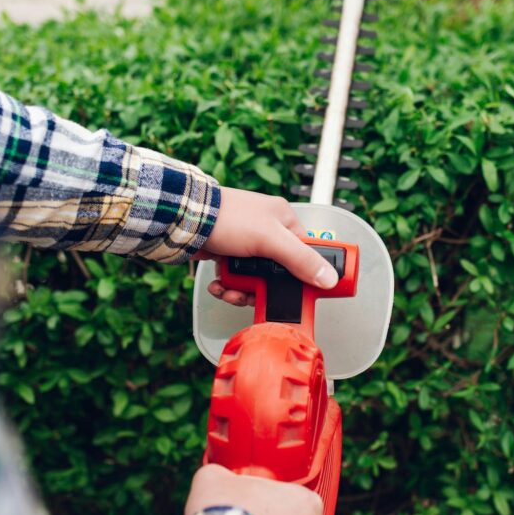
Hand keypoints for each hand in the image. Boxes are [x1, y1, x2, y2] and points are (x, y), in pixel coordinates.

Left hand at [197, 187, 337, 306]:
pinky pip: (236, 279)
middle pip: (279, 272)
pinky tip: (220, 286)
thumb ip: (300, 260)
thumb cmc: (227, 218)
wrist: (185, 220)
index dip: (307, 274)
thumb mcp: (271, 239)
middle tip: (256, 295)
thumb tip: (329, 278)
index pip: (306, 252)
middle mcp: (266, 231)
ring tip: (231, 292)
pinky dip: (228, 286)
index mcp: (283, 220)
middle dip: (265, 289)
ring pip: (256, 279)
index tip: (306, 293)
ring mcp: (246, 244)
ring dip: (243, 291)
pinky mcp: (228, 255)